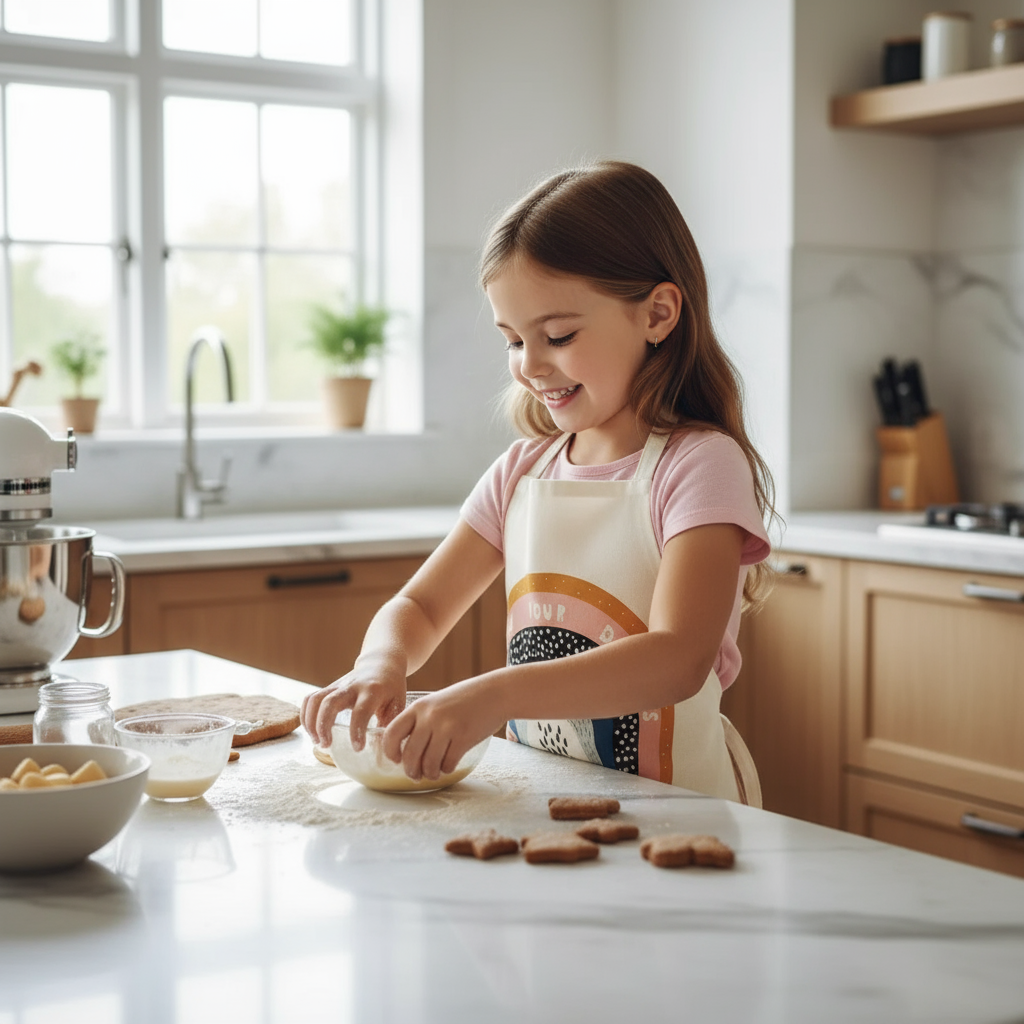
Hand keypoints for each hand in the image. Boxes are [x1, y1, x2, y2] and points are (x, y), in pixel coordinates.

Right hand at [300, 658, 405, 750]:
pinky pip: (310, 699)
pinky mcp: (329, 688)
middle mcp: (352, 686)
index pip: (361, 711)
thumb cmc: (391, 688)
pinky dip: (306, 715)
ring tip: (317, 741)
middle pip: (330, 702)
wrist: (381, 663)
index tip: (357, 748)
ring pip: (316, 699)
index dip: (357, 730)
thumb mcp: (398, 704)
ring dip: (311, 722)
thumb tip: (386, 751)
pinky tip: (312, 732)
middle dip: (323, 725)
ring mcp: (338, 685)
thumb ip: (390, 726)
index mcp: (373, 691)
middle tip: (326, 745)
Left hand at [381, 681, 503, 780]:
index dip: (390, 751)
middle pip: (409, 755)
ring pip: (428, 763)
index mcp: (419, 707)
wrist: (496, 693)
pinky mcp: (463, 738)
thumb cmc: (465, 699)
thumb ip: (421, 720)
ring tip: (434, 772)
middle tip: (416, 775)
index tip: (396, 759)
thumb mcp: (436, 701)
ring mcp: (447, 727)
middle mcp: (429, 717)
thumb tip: (406, 750)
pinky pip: (448, 764)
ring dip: (430, 773)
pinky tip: (449, 764)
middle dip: (411, 771)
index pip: (392, 733)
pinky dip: (447, 769)